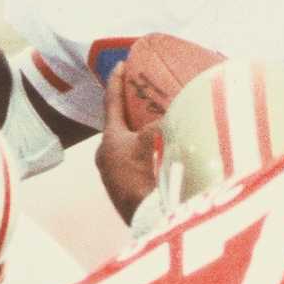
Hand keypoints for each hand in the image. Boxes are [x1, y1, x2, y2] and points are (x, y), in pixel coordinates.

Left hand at [95, 64, 159, 219]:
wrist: (145, 219)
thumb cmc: (146, 176)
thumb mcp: (154, 140)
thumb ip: (162, 121)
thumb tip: (177, 112)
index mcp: (110, 140)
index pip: (112, 103)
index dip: (117, 82)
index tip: (121, 64)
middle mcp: (106, 156)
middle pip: (118, 125)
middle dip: (130, 111)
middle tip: (141, 96)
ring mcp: (113, 175)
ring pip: (127, 145)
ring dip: (139, 134)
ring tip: (154, 125)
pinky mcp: (124, 191)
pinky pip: (134, 162)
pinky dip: (145, 152)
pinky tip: (159, 154)